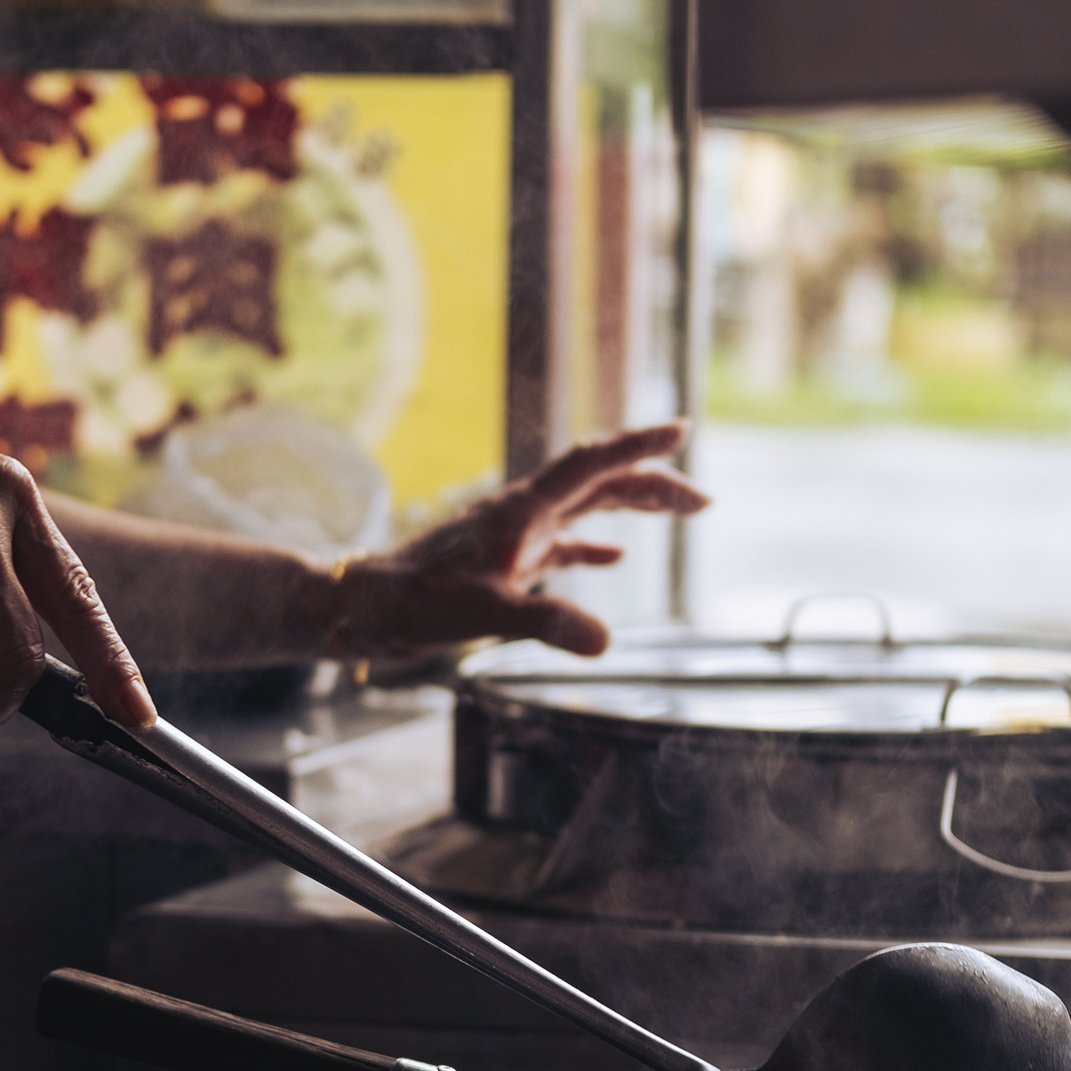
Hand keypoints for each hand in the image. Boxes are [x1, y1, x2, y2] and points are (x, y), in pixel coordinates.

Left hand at [331, 423, 707, 659]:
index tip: (681, 428)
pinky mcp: (506, 562)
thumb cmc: (416, 603)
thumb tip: (605, 642)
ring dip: (632, 508)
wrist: (367, 609)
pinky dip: (595, 544)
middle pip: (600, 483)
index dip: (638, 445)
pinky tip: (617, 557)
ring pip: (586, 508)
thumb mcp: (486, 614)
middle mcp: (524, 513)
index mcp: (523, 510)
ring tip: (679, 513)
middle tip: (703, 500)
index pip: (591, 463)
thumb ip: (546, 622)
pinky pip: (563, 544)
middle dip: (652, 484)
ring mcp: (515, 536)